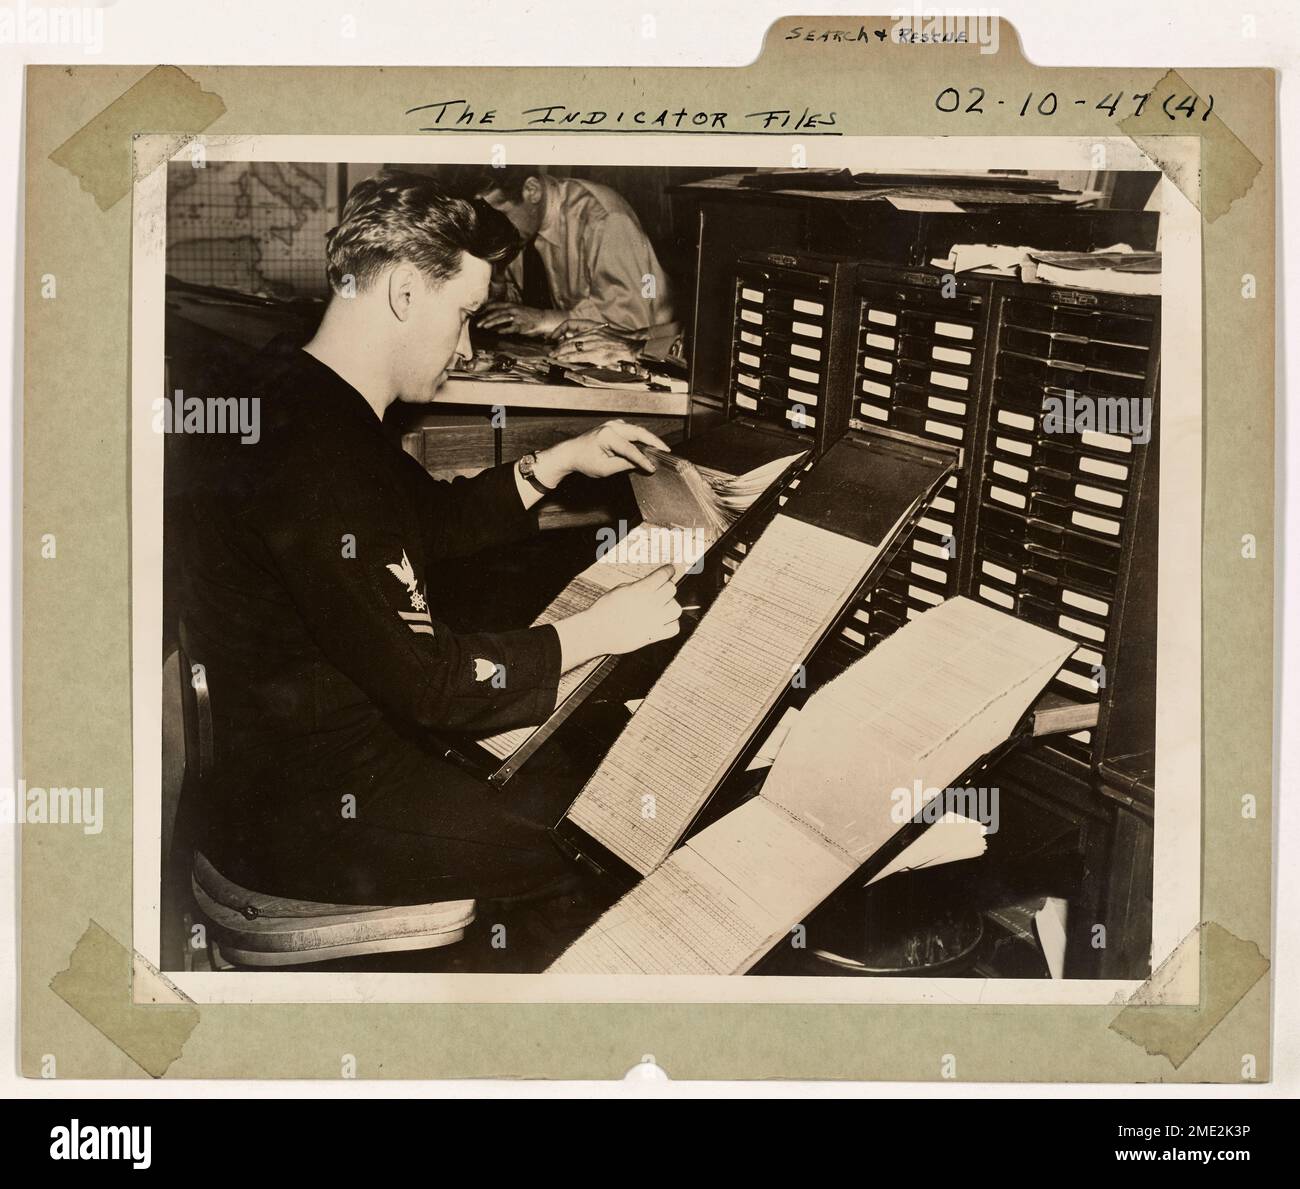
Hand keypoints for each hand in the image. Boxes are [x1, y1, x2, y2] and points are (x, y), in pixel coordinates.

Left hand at [477, 302, 563, 336]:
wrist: (543, 319)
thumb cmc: (529, 316)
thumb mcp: (517, 310)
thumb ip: (506, 312)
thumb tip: (494, 318)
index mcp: (511, 305)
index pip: (496, 305)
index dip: (486, 309)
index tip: (478, 313)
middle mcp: (513, 310)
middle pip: (497, 313)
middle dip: (486, 318)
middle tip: (478, 324)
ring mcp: (518, 317)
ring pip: (502, 319)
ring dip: (492, 323)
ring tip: (484, 327)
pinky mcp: (522, 326)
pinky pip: (512, 328)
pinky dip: (504, 330)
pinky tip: (498, 332)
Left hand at [537, 419, 669, 486]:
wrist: (571, 453)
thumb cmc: (584, 461)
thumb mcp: (604, 469)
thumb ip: (624, 465)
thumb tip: (640, 464)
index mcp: (607, 436)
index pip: (631, 449)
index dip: (643, 460)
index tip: (652, 468)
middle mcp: (612, 426)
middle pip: (639, 432)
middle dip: (654, 441)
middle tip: (666, 450)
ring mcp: (614, 424)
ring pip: (637, 430)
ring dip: (649, 439)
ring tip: (660, 449)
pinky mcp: (616, 427)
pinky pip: (632, 431)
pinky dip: (642, 438)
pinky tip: (649, 445)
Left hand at [551, 329, 642, 367]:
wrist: (630, 345)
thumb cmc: (620, 341)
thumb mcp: (604, 332)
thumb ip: (593, 336)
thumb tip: (584, 342)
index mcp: (593, 327)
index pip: (571, 325)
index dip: (560, 331)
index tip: (555, 337)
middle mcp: (590, 333)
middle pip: (569, 339)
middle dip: (559, 346)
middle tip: (551, 351)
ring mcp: (592, 343)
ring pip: (571, 346)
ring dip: (560, 352)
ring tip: (553, 356)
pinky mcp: (594, 353)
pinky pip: (577, 355)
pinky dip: (567, 357)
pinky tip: (562, 359)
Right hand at [554, 565, 681, 665]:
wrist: (596, 631)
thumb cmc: (605, 610)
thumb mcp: (621, 589)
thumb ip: (639, 585)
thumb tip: (652, 583)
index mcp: (641, 590)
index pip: (663, 575)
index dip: (668, 570)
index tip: (670, 570)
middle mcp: (650, 604)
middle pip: (671, 589)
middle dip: (666, 587)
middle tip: (660, 589)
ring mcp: (654, 621)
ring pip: (676, 608)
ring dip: (671, 605)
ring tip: (662, 606)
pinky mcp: (654, 635)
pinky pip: (674, 628)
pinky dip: (671, 623)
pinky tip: (663, 621)